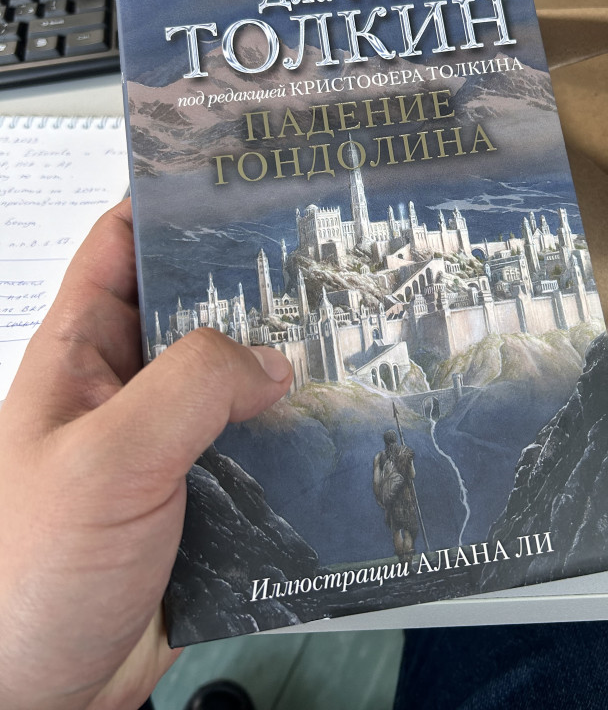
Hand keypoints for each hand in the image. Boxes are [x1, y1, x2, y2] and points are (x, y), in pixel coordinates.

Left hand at [0, 201, 291, 709]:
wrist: (35, 697)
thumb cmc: (21, 578)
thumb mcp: (104, 460)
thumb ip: (189, 390)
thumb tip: (269, 358)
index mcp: (82, 355)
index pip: (122, 244)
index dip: (172, 201)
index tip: (237, 175)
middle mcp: (127, 391)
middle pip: (199, 310)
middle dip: (257, 288)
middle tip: (326, 264)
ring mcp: (166, 447)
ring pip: (238, 385)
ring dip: (286, 372)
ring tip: (350, 345)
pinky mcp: (201, 501)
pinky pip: (258, 454)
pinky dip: (297, 444)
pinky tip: (338, 436)